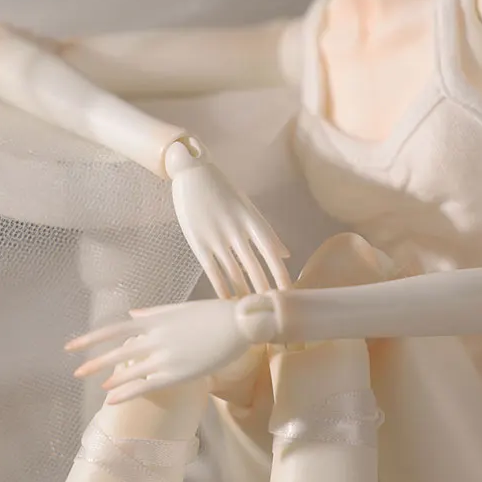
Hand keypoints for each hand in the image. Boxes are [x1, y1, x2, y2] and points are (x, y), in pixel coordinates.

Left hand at [65, 296, 276, 403]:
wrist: (240, 324)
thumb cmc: (213, 313)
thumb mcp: (180, 309)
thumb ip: (153, 314)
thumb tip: (132, 315)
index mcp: (155, 320)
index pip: (114, 329)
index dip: (92, 338)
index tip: (72, 346)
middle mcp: (155, 338)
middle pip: (117, 352)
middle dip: (94, 361)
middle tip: (75, 372)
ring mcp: (165, 357)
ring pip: (128, 371)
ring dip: (109, 379)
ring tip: (92, 385)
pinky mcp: (177, 374)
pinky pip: (145, 385)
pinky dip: (126, 392)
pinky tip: (111, 398)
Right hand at [165, 139, 290, 297]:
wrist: (191, 171)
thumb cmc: (222, 189)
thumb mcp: (247, 206)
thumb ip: (265, 232)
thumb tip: (286, 254)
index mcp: (251, 219)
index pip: (271, 251)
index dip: (280, 273)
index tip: (289, 292)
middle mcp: (236, 229)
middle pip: (255, 266)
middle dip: (265, 289)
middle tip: (273, 308)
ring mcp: (216, 236)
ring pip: (235, 272)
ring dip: (245, 293)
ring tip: (253, 309)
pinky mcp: (198, 241)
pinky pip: (213, 270)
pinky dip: (222, 288)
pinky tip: (228, 301)